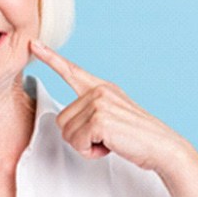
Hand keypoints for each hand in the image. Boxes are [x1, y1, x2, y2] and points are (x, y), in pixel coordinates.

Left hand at [30, 41, 188, 171]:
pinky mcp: (99, 120)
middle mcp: (99, 91)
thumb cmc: (137, 137)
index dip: (50, 58)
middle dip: (79, 137)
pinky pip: (77, 142)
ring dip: (85, 145)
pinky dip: (90, 152)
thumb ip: (91, 111)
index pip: (71, 70)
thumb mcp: (114, 115)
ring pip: (67, 133)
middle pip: (61, 119)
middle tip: (105, 138)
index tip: (33, 44)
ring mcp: (99, 103)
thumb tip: (66, 122)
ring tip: (109, 141)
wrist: (163, 147)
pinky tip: (110, 146)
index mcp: (102, 88)